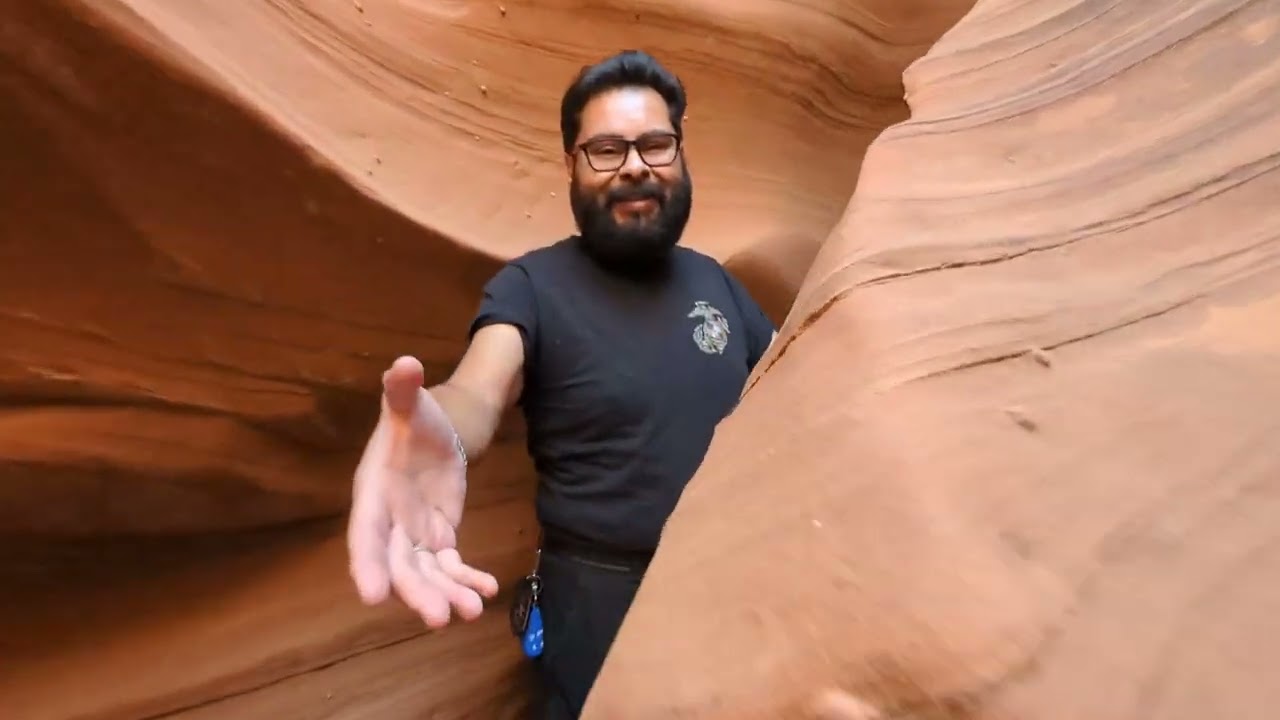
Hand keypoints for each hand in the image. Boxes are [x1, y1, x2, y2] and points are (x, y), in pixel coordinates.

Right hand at [346, 356, 498, 627]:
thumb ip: (404, 390)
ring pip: (426, 573)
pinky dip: (466, 580)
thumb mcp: (410, 404)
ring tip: (470, 612)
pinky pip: (450, 566)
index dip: (367, 565)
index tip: (373, 597)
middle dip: (416, 592)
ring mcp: (413, 534)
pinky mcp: (438, 538)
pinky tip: (486, 591)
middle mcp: (388, 522)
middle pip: (398, 565)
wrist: (434, 431)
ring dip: (446, 594)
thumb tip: (405, 363)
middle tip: (437, 619)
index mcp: (373, 492)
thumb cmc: (414, 419)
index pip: (365, 533)